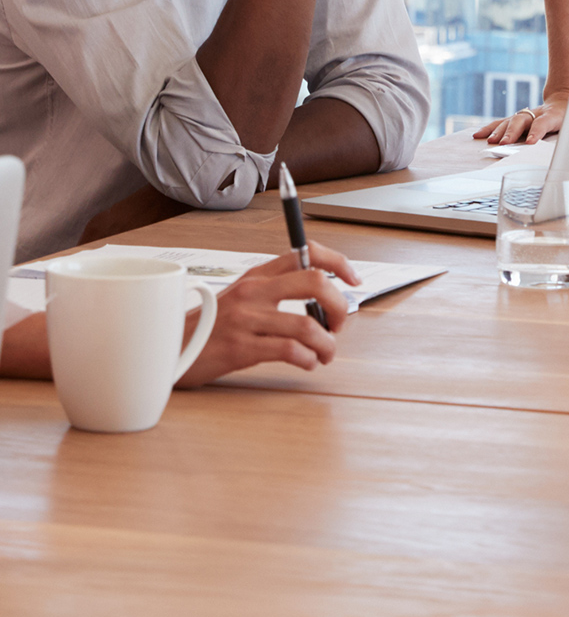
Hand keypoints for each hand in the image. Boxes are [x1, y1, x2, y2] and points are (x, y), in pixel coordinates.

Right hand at [175, 243, 357, 386]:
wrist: (166, 351)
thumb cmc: (208, 328)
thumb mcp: (240, 299)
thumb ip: (275, 293)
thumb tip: (323, 304)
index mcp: (257, 275)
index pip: (307, 253)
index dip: (339, 263)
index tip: (354, 280)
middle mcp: (253, 292)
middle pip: (315, 283)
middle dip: (340, 306)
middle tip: (340, 324)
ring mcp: (246, 319)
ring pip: (307, 324)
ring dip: (328, 343)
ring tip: (326, 352)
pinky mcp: (240, 348)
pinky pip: (289, 351)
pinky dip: (308, 359)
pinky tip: (307, 363)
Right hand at [476, 92, 567, 146]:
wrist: (563, 100)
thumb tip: (567, 152)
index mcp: (554, 115)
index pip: (545, 122)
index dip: (537, 132)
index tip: (530, 142)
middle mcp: (537, 113)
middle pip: (523, 120)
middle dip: (513, 132)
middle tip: (504, 144)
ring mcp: (526, 115)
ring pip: (511, 121)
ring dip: (500, 132)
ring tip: (492, 142)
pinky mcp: (517, 118)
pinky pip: (502, 123)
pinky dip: (489, 129)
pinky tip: (478, 135)